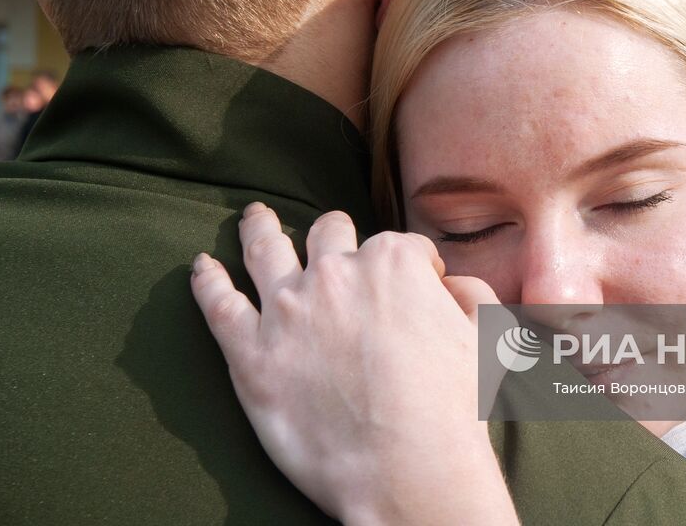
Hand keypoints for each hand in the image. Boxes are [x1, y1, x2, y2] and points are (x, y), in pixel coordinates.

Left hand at [190, 205, 516, 525]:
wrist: (409, 468)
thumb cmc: (453, 408)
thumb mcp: (483, 336)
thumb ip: (470, 295)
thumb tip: (452, 284)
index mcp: (391, 262)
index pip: (401, 247)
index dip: (413, 269)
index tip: (417, 288)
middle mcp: (334, 273)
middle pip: (329, 234)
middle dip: (334, 235)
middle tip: (332, 241)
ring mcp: (287, 310)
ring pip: (264, 249)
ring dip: (258, 228)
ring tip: (253, 217)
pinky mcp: (251, 354)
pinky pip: (217, 303)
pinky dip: (206, 280)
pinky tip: (201, 266)